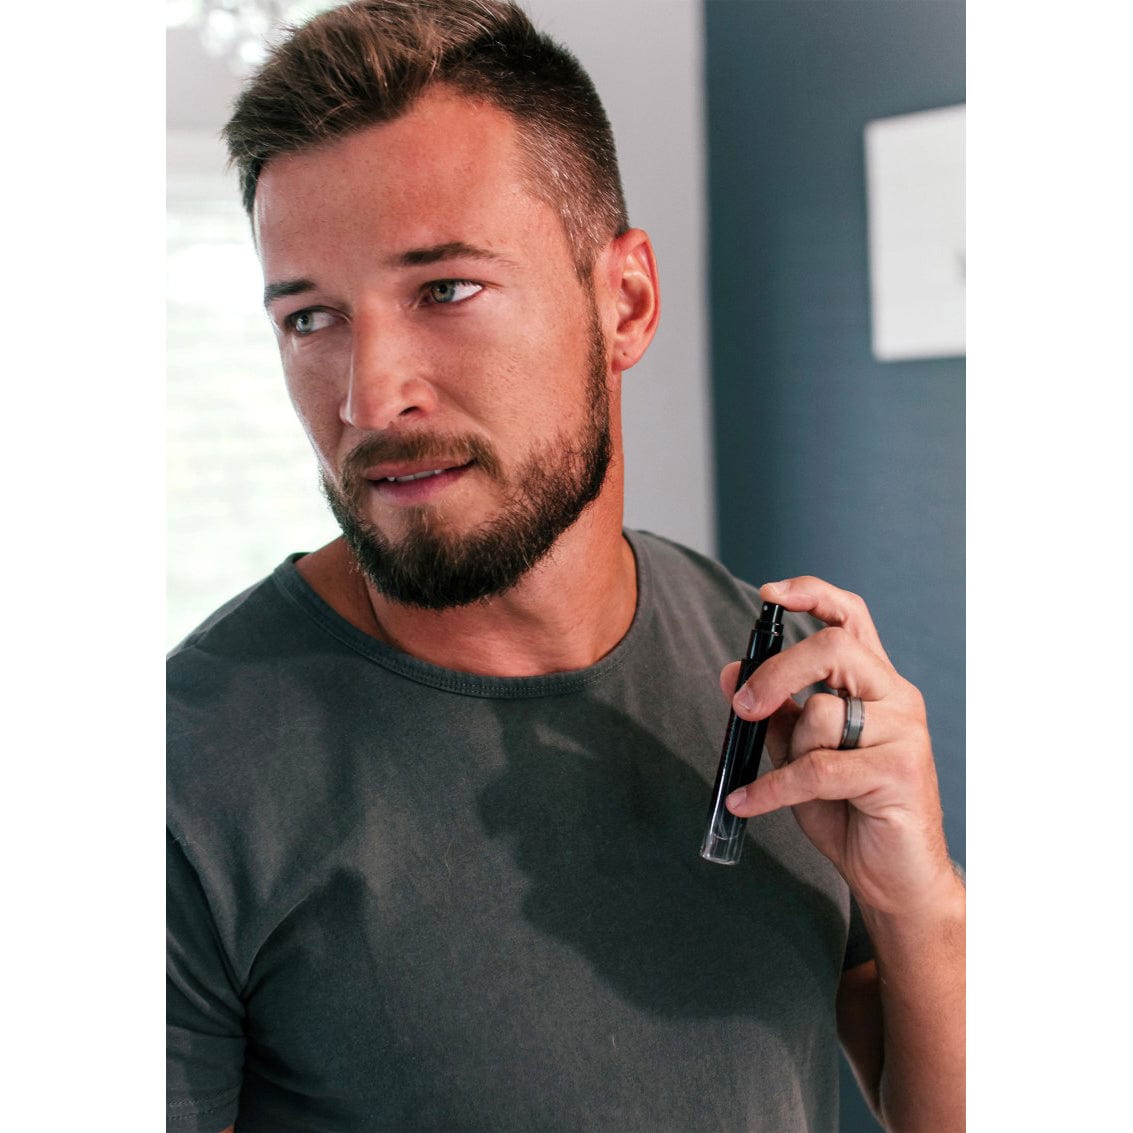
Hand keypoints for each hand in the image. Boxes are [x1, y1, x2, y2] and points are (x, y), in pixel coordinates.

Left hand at [721, 576, 954, 915]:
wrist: (894, 878)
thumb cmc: (848, 809)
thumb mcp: (799, 753)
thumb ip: (773, 713)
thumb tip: (729, 673)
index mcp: (874, 682)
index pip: (850, 616)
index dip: (812, 594)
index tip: (768, 594)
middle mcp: (897, 696)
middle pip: (835, 647)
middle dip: (779, 672)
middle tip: (743, 707)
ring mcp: (905, 732)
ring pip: (823, 713)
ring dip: (791, 753)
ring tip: (790, 784)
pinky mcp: (900, 771)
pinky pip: (818, 768)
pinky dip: (773, 789)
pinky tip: (747, 802)